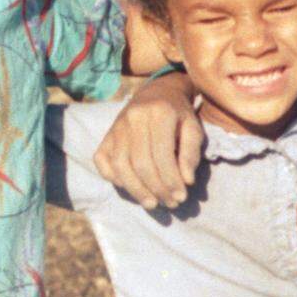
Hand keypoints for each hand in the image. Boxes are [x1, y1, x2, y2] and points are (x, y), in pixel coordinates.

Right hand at [92, 72, 203, 209]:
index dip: (171, 181)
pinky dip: (115, 178)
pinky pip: (103, 162)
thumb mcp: (193, 128)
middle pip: (140, 164)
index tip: (181, 197)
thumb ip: (191, 154)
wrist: (157, 92)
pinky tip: (132, 188)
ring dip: (136, 190)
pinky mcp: (106, 136)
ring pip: (120, 166)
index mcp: (158, 113)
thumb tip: (187, 181)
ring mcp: (116, 127)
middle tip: (170, 203)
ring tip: (152, 203)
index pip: (162, 155)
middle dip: (156, 189)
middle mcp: (133, 118)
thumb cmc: (179, 114)